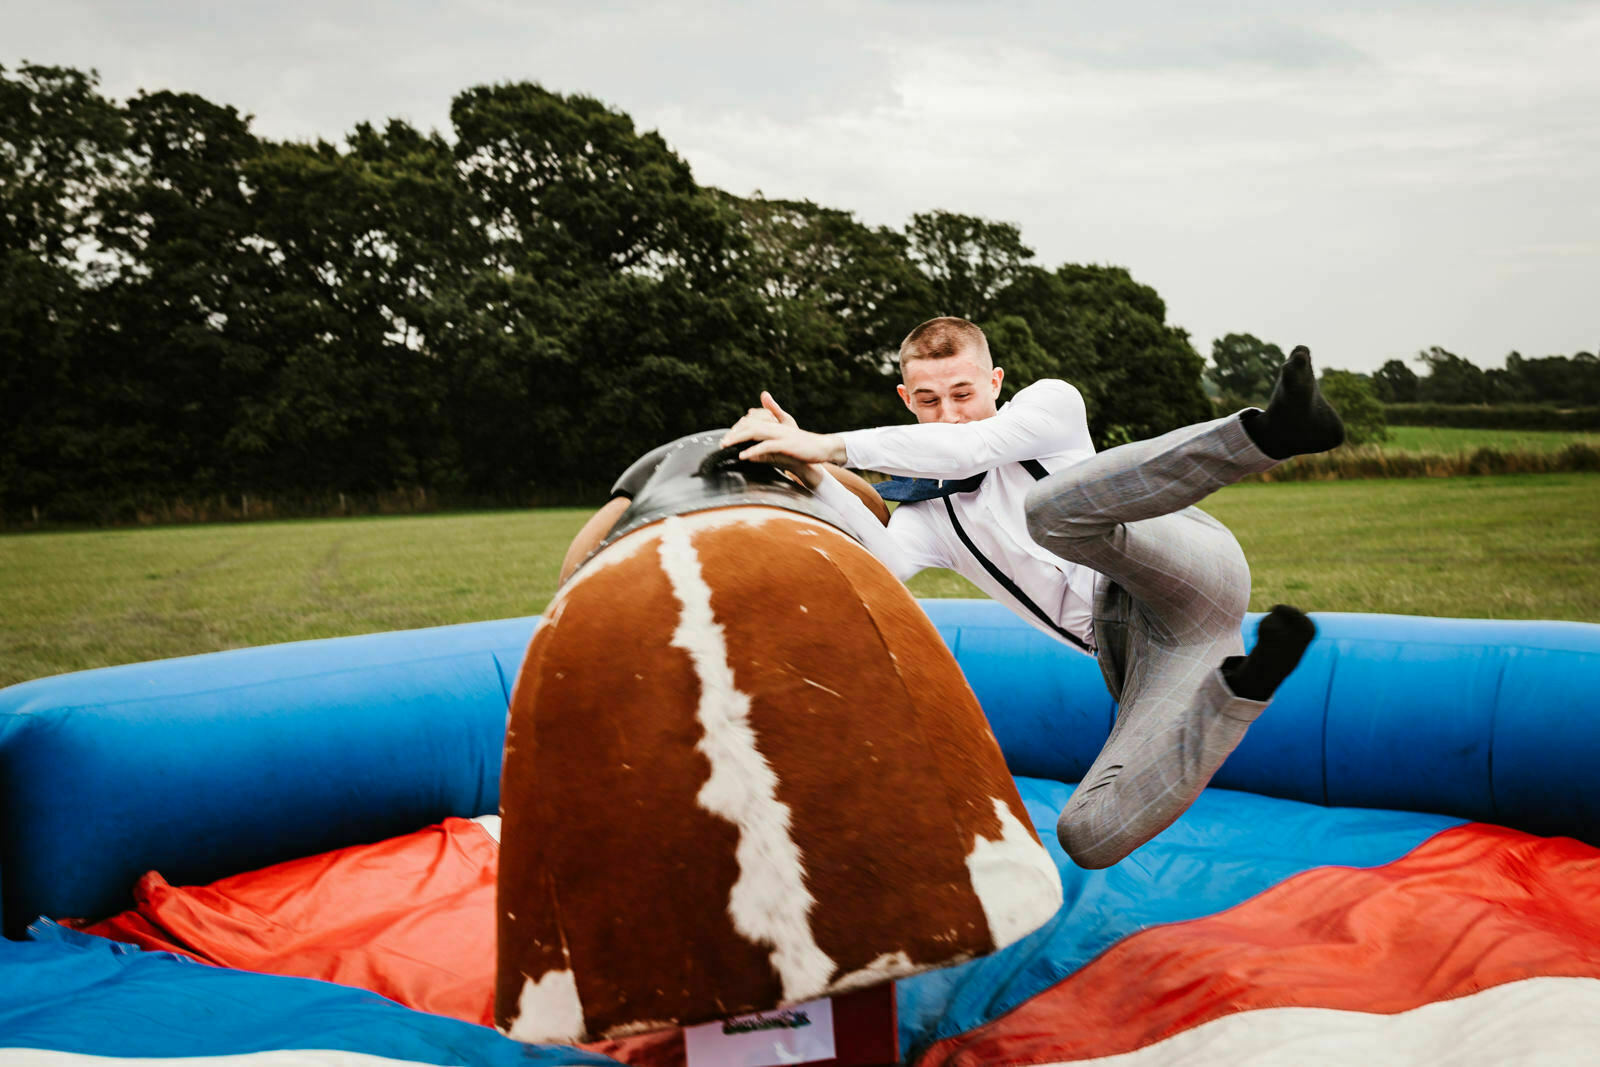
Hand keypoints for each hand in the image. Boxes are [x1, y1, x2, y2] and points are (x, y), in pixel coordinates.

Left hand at [720, 392, 844, 487]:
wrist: (822, 448)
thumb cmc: (802, 448)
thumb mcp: (782, 446)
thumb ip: (766, 448)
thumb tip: (751, 455)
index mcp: (774, 425)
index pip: (750, 423)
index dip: (737, 429)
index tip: (726, 438)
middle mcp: (775, 427)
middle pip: (749, 425)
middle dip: (733, 433)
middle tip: (720, 442)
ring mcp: (780, 435)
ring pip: (754, 432)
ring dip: (738, 438)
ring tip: (725, 444)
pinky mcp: (785, 445)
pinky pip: (766, 446)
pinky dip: (753, 450)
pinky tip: (743, 456)